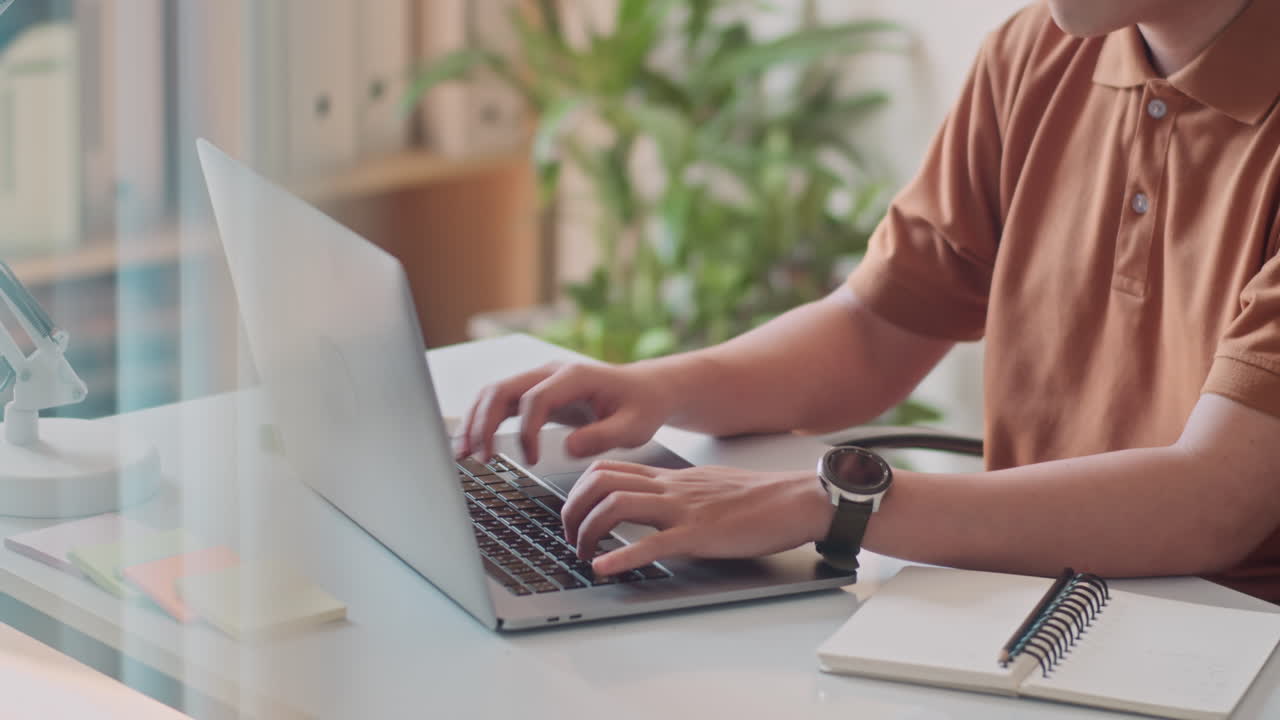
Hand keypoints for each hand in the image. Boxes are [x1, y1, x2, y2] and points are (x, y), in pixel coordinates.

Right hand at [455, 361, 675, 463]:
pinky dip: (482, 422)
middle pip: (503, 389)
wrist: (644, 391)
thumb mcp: (633, 427)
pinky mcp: (534, 393)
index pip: (536, 398)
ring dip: (475, 422)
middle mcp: (550, 372)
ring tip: (463, 454)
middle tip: (479, 457)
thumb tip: (566, 448)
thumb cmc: (641, 407)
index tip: (530, 460)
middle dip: (485, 423)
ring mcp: (539, 381)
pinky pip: (500, 403)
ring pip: (494, 394)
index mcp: (575, 376)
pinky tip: (473, 446)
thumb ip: (603, 436)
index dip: (527, 430)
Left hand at [562, 460, 835, 575]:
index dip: (578, 489)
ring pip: (617, 505)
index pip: (608, 468)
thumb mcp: (706, 487)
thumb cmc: (758, 498)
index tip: (572, 513)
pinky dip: (622, 556)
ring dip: (588, 531)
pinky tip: (605, 568)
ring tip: (582, 554)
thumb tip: (650, 504)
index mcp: (670, 478)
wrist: (797, 499)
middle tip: (567, 537)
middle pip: (601, 482)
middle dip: (572, 509)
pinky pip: (653, 543)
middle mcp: (669, 488)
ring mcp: (683, 510)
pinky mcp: (700, 534)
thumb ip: (675, 492)